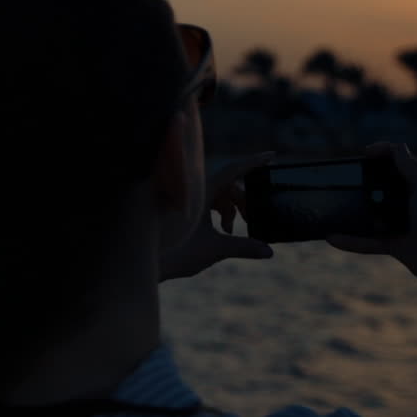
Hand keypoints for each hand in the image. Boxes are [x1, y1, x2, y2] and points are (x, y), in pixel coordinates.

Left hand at [158, 151, 274, 281]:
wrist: (145, 262)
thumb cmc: (175, 253)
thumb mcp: (214, 249)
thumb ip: (243, 247)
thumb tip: (269, 251)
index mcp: (201, 192)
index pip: (233, 170)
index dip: (254, 162)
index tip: (272, 155)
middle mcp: (193, 190)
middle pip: (228, 186)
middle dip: (243, 201)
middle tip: (252, 219)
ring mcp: (186, 198)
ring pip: (217, 194)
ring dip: (230, 209)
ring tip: (231, 230)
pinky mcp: (180, 207)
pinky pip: (206, 201)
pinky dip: (217, 212)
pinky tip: (221, 230)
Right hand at [326, 143, 416, 289]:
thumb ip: (411, 167)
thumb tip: (398, 147)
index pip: (402, 162)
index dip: (384, 153)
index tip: (364, 154)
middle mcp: (412, 203)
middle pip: (384, 186)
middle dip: (366, 180)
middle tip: (348, 177)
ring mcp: (402, 224)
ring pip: (372, 215)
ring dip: (355, 212)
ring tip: (336, 204)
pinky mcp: (394, 245)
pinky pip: (367, 242)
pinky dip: (351, 241)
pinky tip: (332, 238)